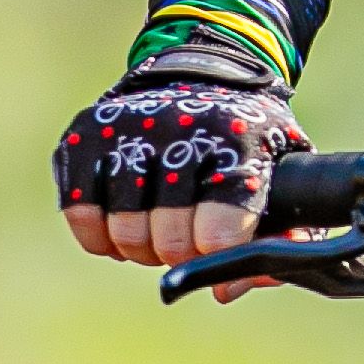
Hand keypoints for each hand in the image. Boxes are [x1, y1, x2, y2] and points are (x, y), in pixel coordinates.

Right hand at [58, 79, 309, 276]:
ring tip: (157, 227)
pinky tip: (122, 220)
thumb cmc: (245, 144)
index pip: (221, 227)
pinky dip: (100, 232)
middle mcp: (180, 129)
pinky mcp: (85, 134)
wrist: (200, 73)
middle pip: (169, 239)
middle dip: (179, 252)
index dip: (215, 252)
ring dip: (140, 246)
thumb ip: (280, 239)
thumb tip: (226, 290)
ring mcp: (127, 129)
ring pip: (125, 231)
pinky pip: (80, 213)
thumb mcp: (283, 178)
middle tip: (186, 239)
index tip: (215, 244)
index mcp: (238, 140)